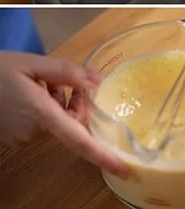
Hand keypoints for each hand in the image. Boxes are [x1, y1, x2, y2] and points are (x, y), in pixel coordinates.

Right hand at [0, 52, 127, 177]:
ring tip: (39, 82)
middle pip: (72, 123)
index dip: (102, 156)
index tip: (124, 168)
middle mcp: (33, 132)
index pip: (78, 140)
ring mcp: (22, 138)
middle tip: (65, 81)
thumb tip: (96, 80)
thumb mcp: (32, 63)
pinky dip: (44, 109)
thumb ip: (67, 72)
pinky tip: (30, 92)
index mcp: (41, 115)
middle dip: (77, 102)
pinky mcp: (14, 138)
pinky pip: (41, 125)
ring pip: (57, 122)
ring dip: (58, 103)